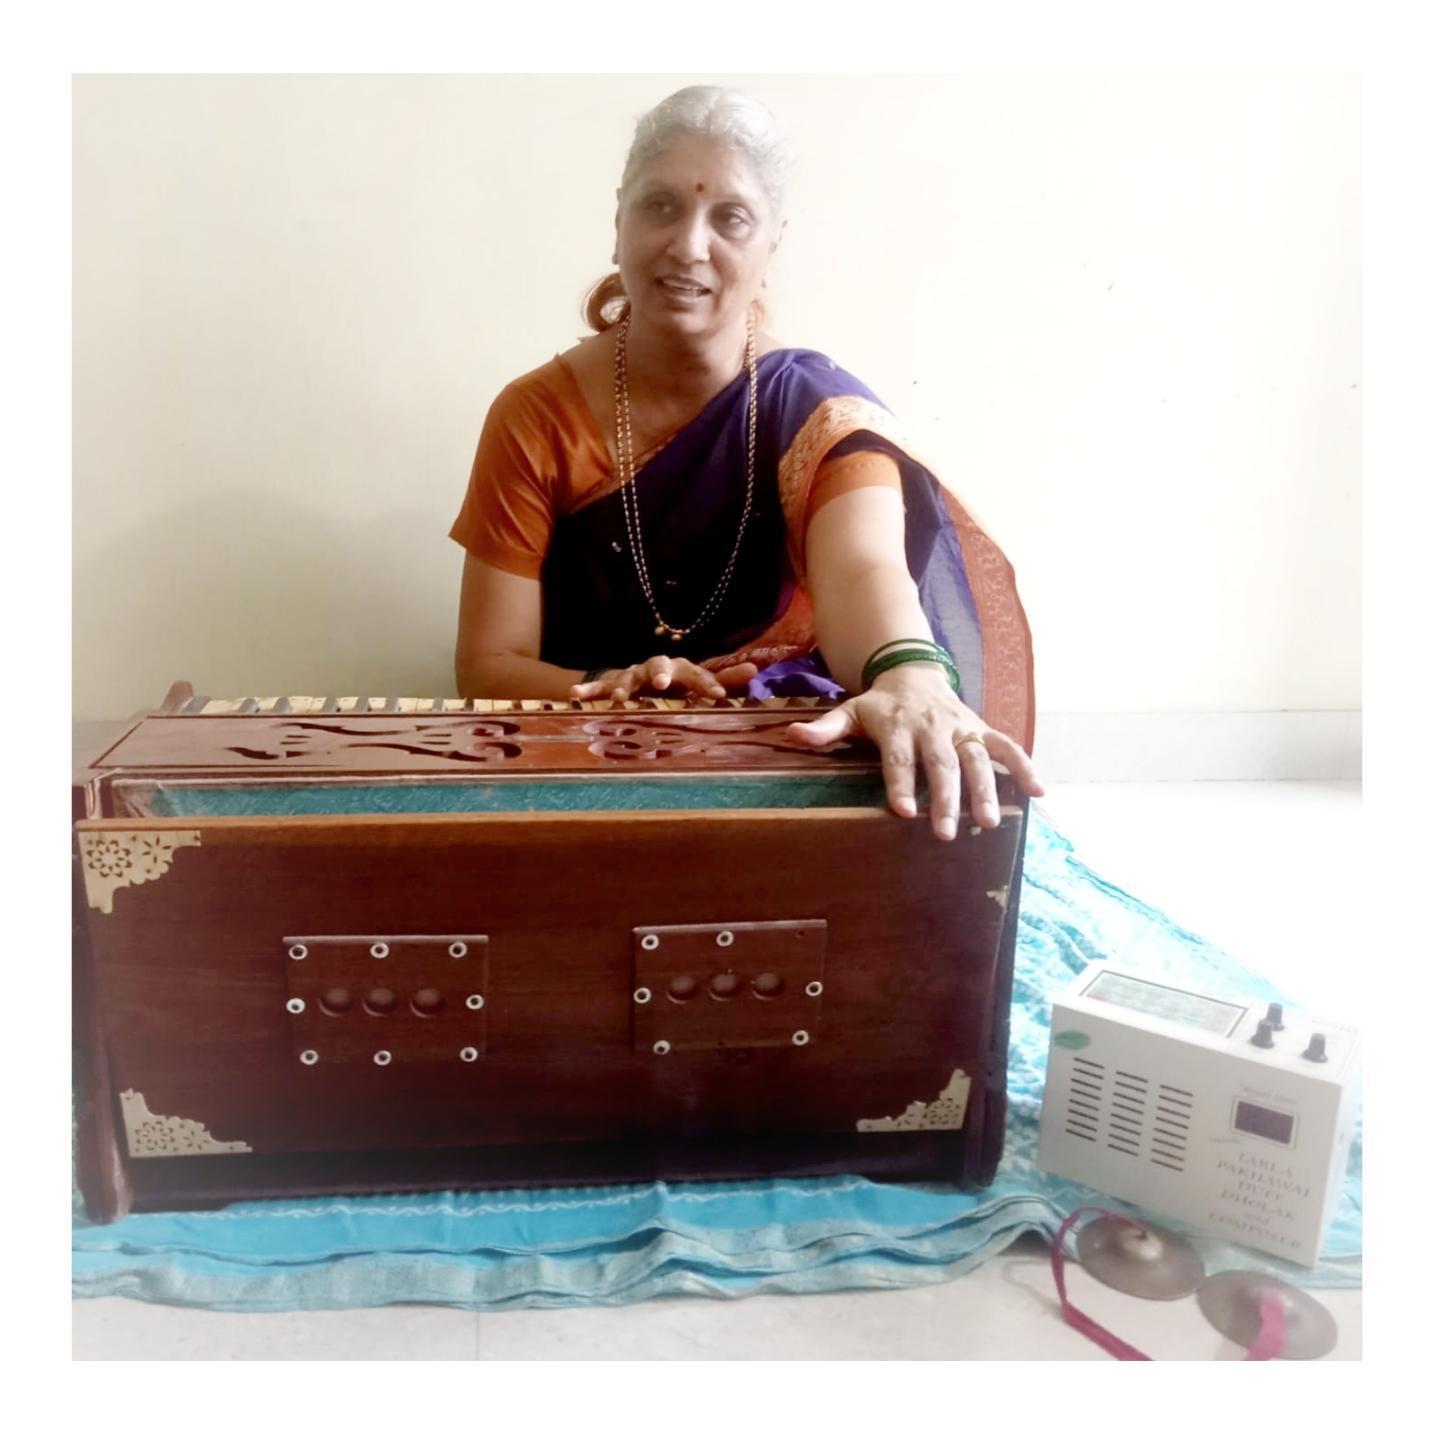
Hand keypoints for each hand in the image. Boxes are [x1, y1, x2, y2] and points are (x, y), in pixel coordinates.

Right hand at [569, 656, 760, 702]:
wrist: (638, 678)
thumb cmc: (675, 683)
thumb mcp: (699, 681)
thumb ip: (725, 678)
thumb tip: (755, 669)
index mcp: (681, 669)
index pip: (697, 672)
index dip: (707, 683)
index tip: (718, 696)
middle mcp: (655, 668)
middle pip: (658, 665)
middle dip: (661, 673)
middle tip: (663, 684)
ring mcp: (631, 675)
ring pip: (627, 677)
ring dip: (624, 687)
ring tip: (622, 700)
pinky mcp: (610, 684)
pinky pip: (597, 686)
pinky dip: (587, 690)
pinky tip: (574, 694)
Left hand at [786, 663, 1044, 839]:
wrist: (913, 672)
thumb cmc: (879, 705)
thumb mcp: (850, 711)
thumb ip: (825, 729)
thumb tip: (791, 734)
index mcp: (898, 725)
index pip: (899, 758)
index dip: (901, 784)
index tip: (903, 812)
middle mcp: (933, 727)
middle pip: (941, 764)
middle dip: (946, 798)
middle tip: (947, 833)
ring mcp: (962, 728)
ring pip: (977, 759)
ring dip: (986, 790)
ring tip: (990, 824)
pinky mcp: (982, 730)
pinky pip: (1008, 747)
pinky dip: (1025, 767)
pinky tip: (1040, 793)